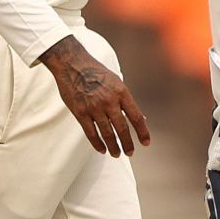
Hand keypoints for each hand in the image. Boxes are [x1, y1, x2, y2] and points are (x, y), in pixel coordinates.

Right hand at [39, 35, 150, 156]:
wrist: (73, 64)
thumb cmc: (97, 73)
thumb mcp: (117, 83)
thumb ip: (127, 101)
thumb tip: (142, 119)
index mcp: (122, 93)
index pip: (136, 117)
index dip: (143, 132)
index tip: (146, 143)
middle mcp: (109, 101)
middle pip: (122, 128)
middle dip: (128, 143)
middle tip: (130, 152)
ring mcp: (94, 108)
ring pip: (107, 133)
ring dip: (113, 146)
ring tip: (117, 154)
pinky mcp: (80, 112)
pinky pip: (91, 133)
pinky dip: (97, 144)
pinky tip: (102, 150)